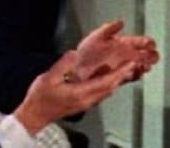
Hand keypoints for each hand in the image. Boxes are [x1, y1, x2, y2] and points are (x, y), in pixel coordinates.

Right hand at [12, 50, 135, 134]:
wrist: (35, 115)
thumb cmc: (40, 98)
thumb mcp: (48, 78)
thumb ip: (63, 65)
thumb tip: (74, 54)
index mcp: (80, 93)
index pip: (105, 83)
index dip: (119, 73)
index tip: (130, 65)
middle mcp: (86, 100)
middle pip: (110, 87)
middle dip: (123, 75)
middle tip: (135, 64)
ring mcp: (86, 103)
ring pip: (107, 91)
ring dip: (118, 80)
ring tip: (127, 69)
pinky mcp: (84, 103)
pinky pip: (101, 93)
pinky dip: (109, 84)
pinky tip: (111, 77)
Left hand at [73, 20, 159, 81]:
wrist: (78, 69)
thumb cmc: (86, 52)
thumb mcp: (96, 36)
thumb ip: (109, 29)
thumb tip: (121, 22)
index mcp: (123, 43)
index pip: (140, 42)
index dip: (147, 42)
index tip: (151, 44)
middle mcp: (126, 55)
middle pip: (144, 55)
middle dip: (150, 55)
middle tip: (153, 56)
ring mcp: (124, 66)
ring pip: (140, 66)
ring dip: (144, 65)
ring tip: (146, 65)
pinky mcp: (120, 77)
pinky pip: (133, 76)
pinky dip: (136, 73)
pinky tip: (137, 71)